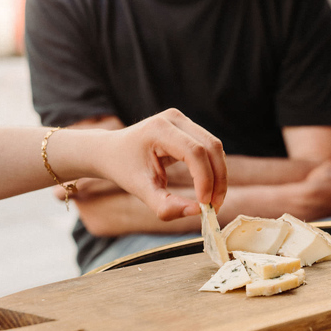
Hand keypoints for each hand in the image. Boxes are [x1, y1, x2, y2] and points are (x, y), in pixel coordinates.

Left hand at [96, 109, 227, 220]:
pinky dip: (213, 169)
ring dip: (219, 175)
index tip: (204, 205)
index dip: (205, 179)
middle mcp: (174, 118)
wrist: (111, 150)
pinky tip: (208, 189)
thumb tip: (197, 212)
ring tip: (212, 201)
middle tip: (215, 206)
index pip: (194, 152)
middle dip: (218, 179)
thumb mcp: (140, 189)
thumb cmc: (123, 168)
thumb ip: (165, 205)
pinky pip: (210, 148)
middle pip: (211, 147)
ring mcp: (183, 120)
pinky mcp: (188, 127)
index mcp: (158, 129)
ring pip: (215, 147)